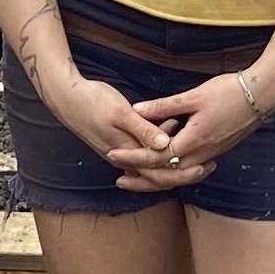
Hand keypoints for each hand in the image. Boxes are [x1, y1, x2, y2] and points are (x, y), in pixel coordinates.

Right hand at [46, 64, 200, 189]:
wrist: (66, 98)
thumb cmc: (93, 102)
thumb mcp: (121, 112)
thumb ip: (143, 130)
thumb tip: (165, 146)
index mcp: (127, 153)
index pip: (159, 174)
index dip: (183, 173)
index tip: (203, 166)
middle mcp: (125, 159)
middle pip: (159, 176)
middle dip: (183, 172)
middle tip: (208, 166)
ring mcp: (122, 153)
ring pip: (152, 166)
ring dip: (173, 161)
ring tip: (197, 154)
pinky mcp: (120, 144)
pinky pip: (145, 155)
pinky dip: (161, 150)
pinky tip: (172, 131)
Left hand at [129, 66, 274, 176]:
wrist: (263, 96)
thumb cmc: (229, 92)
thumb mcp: (193, 96)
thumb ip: (164, 106)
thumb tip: (136, 110)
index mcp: (193, 140)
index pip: (156, 157)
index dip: (132, 157)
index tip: (113, 154)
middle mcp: (202, 153)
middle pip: (166, 176)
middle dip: (141, 179)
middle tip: (120, 180)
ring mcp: (211, 154)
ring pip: (179, 175)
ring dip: (158, 177)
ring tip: (139, 176)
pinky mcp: (217, 150)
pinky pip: (190, 168)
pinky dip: (174, 170)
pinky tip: (166, 164)